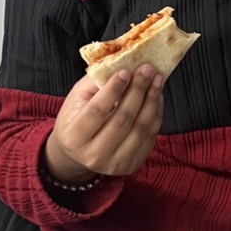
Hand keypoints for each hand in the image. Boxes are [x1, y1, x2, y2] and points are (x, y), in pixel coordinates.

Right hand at [43, 65, 164, 183]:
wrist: (76, 154)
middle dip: (138, 91)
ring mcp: (114, 164)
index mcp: (74, 136)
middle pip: (122, 120)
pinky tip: (157, 98)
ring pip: (140, 130)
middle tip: (148, 70)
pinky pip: (149, 138)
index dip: (113, 90)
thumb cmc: (75, 120)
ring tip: (157, 80)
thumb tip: (122, 63)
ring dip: (152, 101)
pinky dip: (156, 115)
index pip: (97, 111)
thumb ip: (95, 83)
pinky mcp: (130, 166)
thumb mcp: (76, 100)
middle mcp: (93, 155)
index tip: (126, 70)